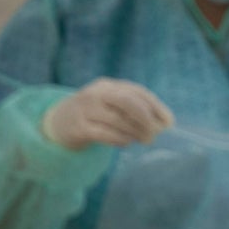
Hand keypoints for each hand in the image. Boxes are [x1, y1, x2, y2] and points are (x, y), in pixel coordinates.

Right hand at [41, 78, 173, 148]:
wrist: (58, 122)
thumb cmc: (96, 114)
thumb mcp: (113, 105)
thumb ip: (136, 110)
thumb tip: (165, 123)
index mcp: (109, 85)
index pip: (137, 92)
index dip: (156, 107)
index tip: (169, 123)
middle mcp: (97, 94)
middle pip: (127, 101)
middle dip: (146, 118)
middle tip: (156, 133)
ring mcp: (85, 109)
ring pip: (118, 120)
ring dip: (135, 132)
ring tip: (144, 139)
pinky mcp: (79, 127)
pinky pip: (105, 134)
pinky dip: (120, 139)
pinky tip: (126, 142)